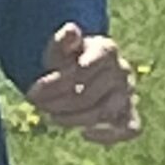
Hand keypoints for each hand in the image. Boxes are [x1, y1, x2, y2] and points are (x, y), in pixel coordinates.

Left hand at [26, 22, 139, 145]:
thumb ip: (62, 41)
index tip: (34, 91)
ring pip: (102, 112)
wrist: (79, 76)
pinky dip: (109, 134)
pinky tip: (84, 133)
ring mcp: (128, 94)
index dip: (60, 80)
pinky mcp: (130, 115)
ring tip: (51, 117)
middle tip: (36, 104)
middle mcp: (123, 71)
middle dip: (56, 101)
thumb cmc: (67, 61)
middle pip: (87, 93)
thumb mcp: (58, 49)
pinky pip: (130, 129)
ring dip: (72, 119)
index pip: (87, 65)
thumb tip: (71, 30)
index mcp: (107, 49)